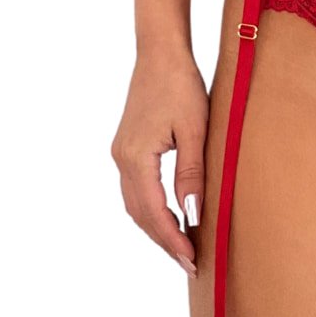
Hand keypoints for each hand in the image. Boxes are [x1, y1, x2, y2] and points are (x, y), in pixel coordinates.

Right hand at [111, 46, 208, 273]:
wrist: (160, 53)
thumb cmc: (181, 85)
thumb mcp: (194, 129)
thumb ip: (191, 172)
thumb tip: (192, 215)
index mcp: (135, 157)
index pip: (153, 212)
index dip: (173, 239)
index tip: (193, 260)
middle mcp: (122, 159)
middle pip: (140, 214)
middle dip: (164, 240)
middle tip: (190, 263)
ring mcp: (121, 154)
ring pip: (135, 205)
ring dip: (157, 227)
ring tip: (182, 246)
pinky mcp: (127, 148)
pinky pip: (136, 190)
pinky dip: (151, 209)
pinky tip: (171, 215)